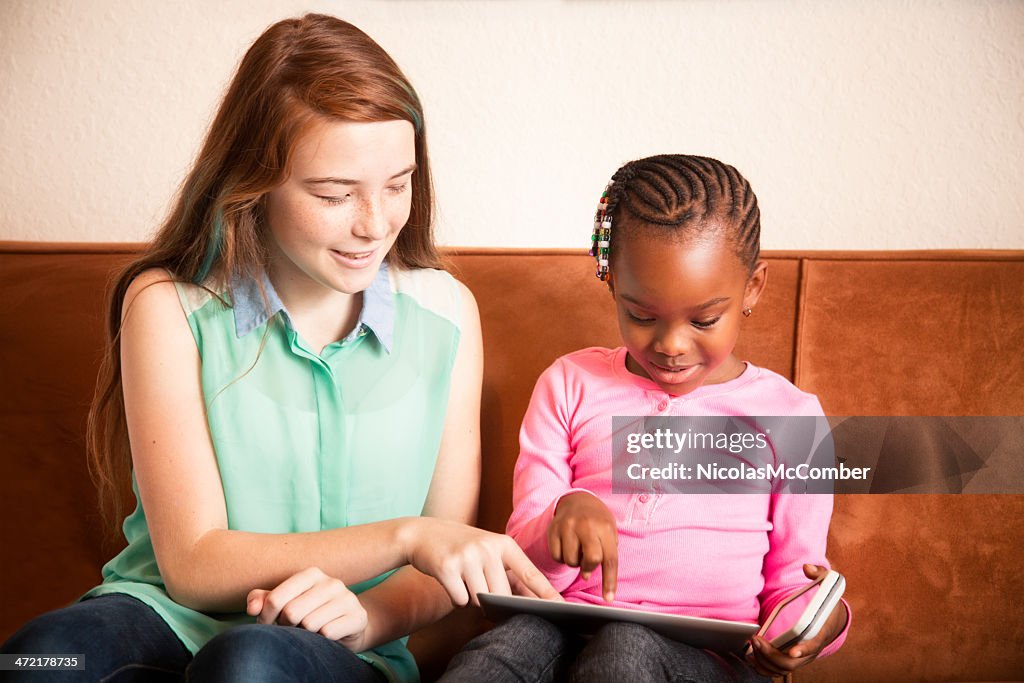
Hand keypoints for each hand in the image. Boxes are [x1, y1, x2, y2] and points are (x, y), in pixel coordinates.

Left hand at [247, 567, 368, 651]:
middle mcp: (331, 582)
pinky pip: (328, 633)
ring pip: (309, 624)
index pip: (275, 599)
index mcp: (311, 574)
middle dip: (287, 627)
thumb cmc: (310, 613)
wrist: (348, 625)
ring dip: (305, 634)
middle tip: (293, 628)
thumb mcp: (286, 603)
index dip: (266, 618)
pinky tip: (326, 636)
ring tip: (310, 631)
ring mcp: (347, 598)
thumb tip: (252, 608)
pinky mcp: (358, 616)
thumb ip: (264, 600)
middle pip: (291, 613)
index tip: (270, 624)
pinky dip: (322, 640)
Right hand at [402, 517, 561, 606]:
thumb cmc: (460, 546)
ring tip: (462, 578)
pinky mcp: (447, 567)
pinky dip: (455, 598)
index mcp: (504, 543)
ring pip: (480, 600)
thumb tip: (528, 604)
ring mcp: (468, 556)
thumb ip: (507, 572)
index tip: (564, 608)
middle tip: (477, 585)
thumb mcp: (487, 550)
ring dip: (471, 598)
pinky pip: (460, 601)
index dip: (547, 594)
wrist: (421, 533)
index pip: (530, 574)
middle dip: (492, 601)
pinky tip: (449, 580)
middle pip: (502, 596)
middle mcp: (488, 548)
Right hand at [548, 491, 617, 601]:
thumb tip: (585, 575)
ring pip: (571, 561)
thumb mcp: (608, 533)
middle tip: (587, 562)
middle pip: (591, 559)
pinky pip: (556, 556)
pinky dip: (562, 557)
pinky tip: (567, 547)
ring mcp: (567, 526)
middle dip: (589, 567)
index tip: (609, 598)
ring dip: (575, 562)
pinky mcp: (553, 529)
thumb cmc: (597, 522)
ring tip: (577, 550)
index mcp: (604, 527)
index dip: (610, 581)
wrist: (577, 501)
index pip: (609, 559)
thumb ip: (603, 555)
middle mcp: (586, 525)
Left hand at [745, 564, 848, 676]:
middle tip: (756, 639)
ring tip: (751, 646)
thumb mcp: (829, 585)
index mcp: (820, 633)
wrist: (832, 621)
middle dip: (772, 654)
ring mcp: (801, 657)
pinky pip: (777, 670)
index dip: (804, 650)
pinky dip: (763, 667)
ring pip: (782, 669)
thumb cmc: (827, 603)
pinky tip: (751, 656)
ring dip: (765, 662)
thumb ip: (819, 573)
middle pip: (791, 662)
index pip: (813, 646)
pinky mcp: (791, 660)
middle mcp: (810, 650)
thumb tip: (807, 568)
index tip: (792, 650)